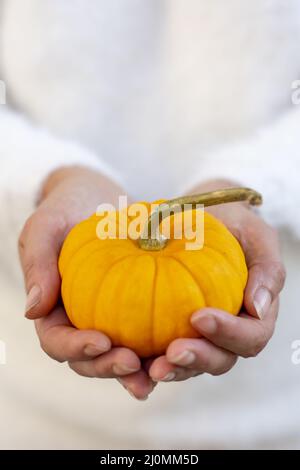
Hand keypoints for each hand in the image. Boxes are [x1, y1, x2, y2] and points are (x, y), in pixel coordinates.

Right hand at [19, 166, 154, 399]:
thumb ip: (37, 263)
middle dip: (108, 367)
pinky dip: (161, 346)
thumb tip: (33, 310)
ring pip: (119, 355)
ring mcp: (108, 319)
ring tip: (161, 370)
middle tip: (133, 363)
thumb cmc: (68, 209)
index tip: (101, 341)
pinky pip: (147, 334)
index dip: (75, 348)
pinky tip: (183, 347)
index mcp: (52, 309)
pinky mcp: (135, 312)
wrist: (99, 198)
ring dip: (137, 370)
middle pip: (88, 359)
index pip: (57, 340)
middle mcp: (79, 321)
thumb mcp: (46, 226)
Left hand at [148, 180, 285, 382]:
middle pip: (220, 359)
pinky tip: (125, 358)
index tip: (199, 316)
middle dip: (198, 359)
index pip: (250, 336)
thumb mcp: (254, 234)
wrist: (196, 215)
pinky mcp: (167, 333)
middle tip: (172, 352)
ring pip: (187, 364)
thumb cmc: (229, 224)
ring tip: (146, 365)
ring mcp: (196, 336)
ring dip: (169, 369)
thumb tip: (258, 307)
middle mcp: (226, 332)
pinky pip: (157, 354)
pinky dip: (143, 363)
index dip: (229, 334)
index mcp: (251, 314)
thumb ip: (267, 268)